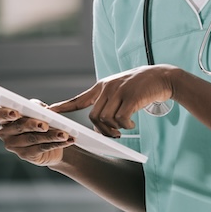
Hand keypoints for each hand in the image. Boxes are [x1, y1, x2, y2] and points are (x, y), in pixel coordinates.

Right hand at [0, 105, 74, 166]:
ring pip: (33, 139)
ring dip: (50, 136)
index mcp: (5, 119)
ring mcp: (14, 146)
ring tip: (63, 134)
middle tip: (45, 125)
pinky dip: (56, 144)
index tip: (16, 113)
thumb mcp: (38, 111)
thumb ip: (37, 107)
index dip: (5, 114)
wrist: (48, 142)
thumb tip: (43, 110)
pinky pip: (41, 148)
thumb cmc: (39, 121)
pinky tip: (66, 140)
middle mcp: (6, 133)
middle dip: (33, 125)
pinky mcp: (25, 155)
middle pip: (18, 127)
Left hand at [49, 65, 178, 136]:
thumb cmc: (140, 87)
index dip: (62, 108)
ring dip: (114, 129)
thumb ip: (108, 104)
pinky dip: (125, 125)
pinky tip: (131, 123)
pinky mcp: (131, 97)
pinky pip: (121, 119)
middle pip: (94, 117)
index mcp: (101, 87)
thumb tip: (100, 125)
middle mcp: (107, 88)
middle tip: (114, 135)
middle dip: (102, 130)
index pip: (77, 99)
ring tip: (124, 128)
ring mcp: (118, 91)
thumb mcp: (120, 91)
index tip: (47, 112)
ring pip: (106, 120)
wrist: (162, 77)